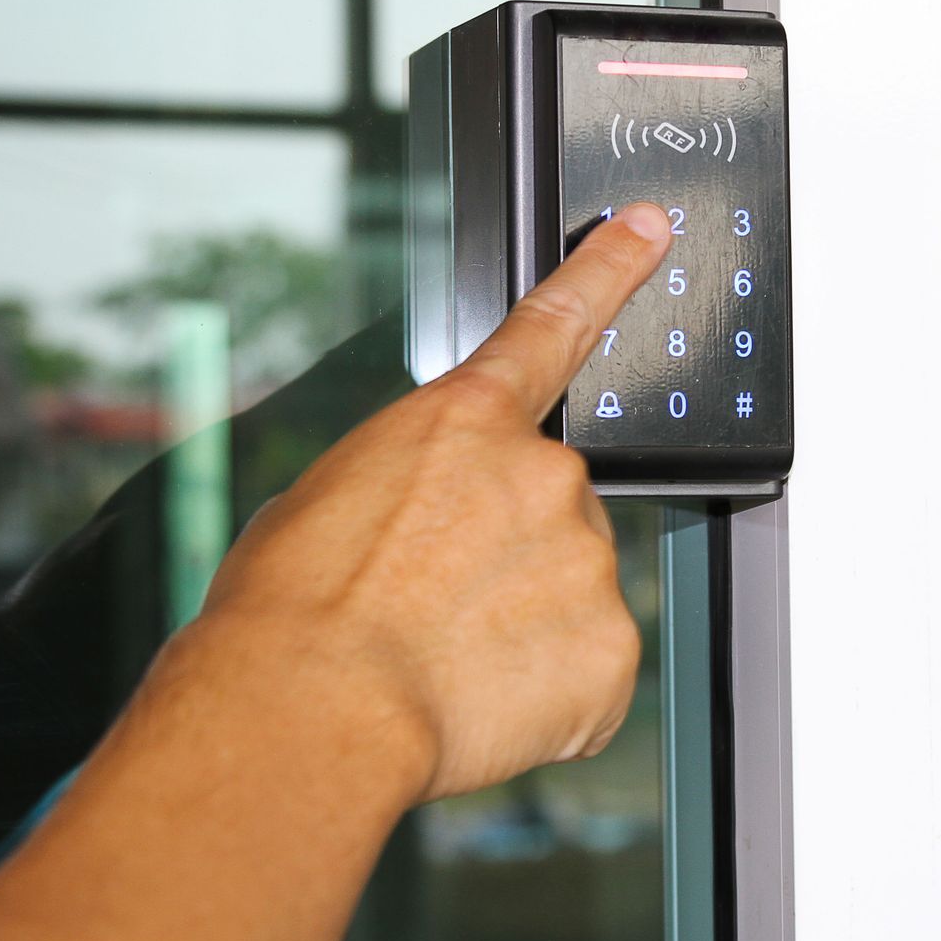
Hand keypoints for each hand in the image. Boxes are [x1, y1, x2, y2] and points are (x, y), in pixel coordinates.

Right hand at [168, 202, 675, 803]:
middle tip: (431, 607)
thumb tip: (429, 534)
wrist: (310, 711)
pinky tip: (479, 703)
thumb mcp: (325, 502)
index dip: (608, 273)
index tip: (649, 230)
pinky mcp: (611, 646)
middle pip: (550, 507)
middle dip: (505, 553)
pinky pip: (588, 671)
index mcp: (464, 423)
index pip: (554, 325)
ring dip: (521, 625)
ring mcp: (585, 558)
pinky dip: (546, 695)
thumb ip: (414, 488)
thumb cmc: (291, 613)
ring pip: (569, 589)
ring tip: (439, 662)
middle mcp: (542, 475)